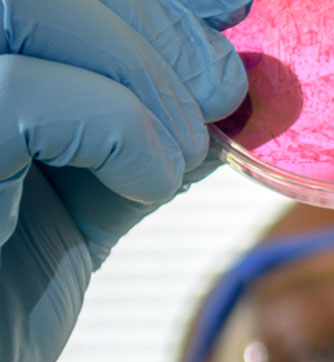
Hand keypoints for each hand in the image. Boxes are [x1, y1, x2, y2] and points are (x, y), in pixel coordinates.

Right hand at [0, 0, 249, 361]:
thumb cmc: (7, 282)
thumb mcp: (93, 183)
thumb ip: (144, 123)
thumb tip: (226, 74)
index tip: (230, 9)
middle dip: (157, 28)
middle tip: (221, 88)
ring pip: (34, 11)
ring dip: (143, 75)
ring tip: (179, 149)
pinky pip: (25, 98)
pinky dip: (116, 128)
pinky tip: (143, 181)